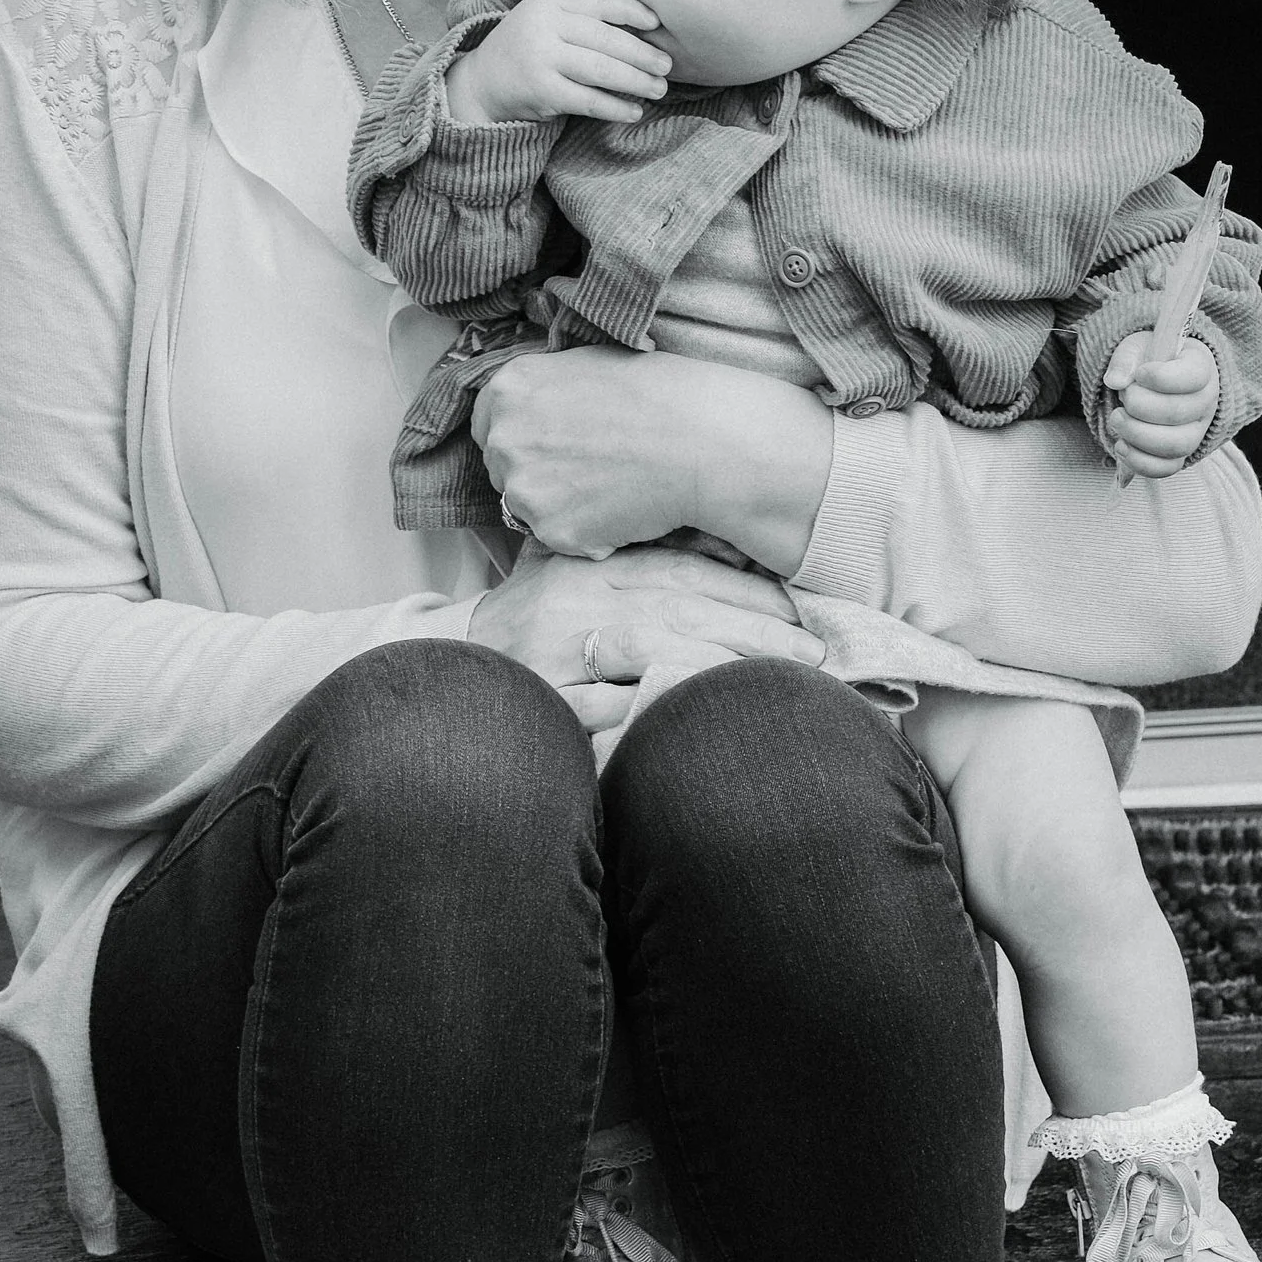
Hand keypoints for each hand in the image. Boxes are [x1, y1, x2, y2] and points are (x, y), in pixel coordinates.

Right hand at [447, 0, 671, 128]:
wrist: (481, 83)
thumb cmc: (527, 49)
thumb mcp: (547, 20)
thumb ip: (584, 17)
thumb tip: (645, 25)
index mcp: (549, 3)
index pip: (598, 2)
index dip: (632, 11)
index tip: (658, 24)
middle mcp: (543, 26)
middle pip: (606, 39)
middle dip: (642, 53)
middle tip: (667, 65)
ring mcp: (541, 59)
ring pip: (601, 69)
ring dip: (635, 81)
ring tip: (658, 89)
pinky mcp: (541, 91)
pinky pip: (588, 100)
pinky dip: (615, 107)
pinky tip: (634, 112)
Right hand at [468, 540, 821, 736]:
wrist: (448, 666)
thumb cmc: (526, 618)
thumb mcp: (569, 567)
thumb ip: (634, 556)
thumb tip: (726, 545)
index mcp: (588, 566)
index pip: (681, 569)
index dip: (746, 587)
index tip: (798, 610)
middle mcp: (573, 601)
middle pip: (679, 608)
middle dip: (754, 629)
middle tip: (813, 652)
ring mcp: (556, 652)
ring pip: (650, 650)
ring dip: (719, 666)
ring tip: (775, 684)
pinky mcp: (545, 701)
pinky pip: (610, 708)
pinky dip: (657, 708)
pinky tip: (704, 716)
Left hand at [474, 344, 835, 568]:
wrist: (701, 442)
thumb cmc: (659, 396)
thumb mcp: (587, 365)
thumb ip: (545, 388)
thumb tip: (531, 405)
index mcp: (509, 389)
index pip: (486, 424)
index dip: (519, 436)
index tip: (546, 444)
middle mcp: (504, 439)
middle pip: (502, 468)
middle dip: (536, 472)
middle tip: (589, 468)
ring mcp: (524, 489)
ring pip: (527, 507)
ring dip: (558, 505)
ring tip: (611, 487)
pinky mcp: (551, 531)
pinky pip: (559, 538)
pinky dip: (586, 532)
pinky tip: (621, 509)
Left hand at [1100, 329, 1220, 477]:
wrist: (1153, 384)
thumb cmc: (1150, 362)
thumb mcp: (1138, 348)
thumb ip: (1126, 358)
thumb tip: (1115, 381)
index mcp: (1201, 367)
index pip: (1193, 376)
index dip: (1160, 378)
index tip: (1140, 374)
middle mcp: (1205, 402)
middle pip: (1178, 413)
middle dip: (1139, 406)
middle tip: (1123, 398)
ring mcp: (1196, 431)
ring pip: (1175, 445)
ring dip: (1136, 435)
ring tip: (1117, 419)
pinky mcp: (1180, 454)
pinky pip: (1167, 468)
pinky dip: (1140, 462)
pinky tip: (1121, 446)